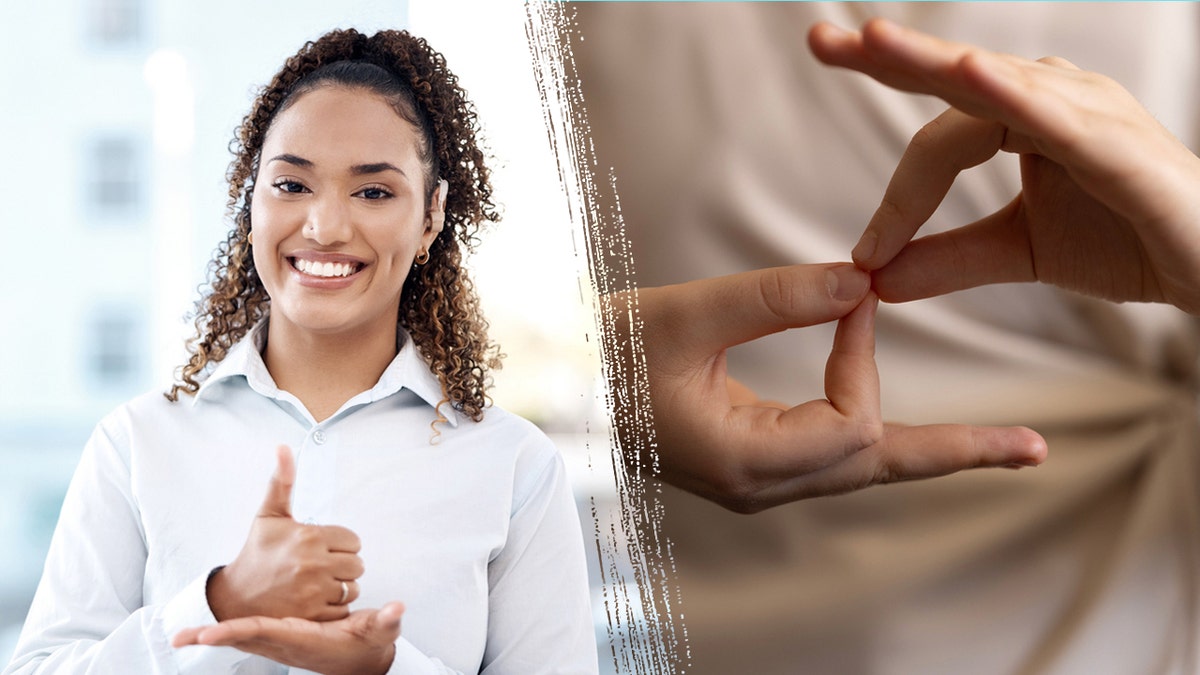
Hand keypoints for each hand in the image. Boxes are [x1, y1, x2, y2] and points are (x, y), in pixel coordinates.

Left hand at [173, 602, 403, 674]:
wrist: (363, 663)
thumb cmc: (370, 644)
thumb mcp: (380, 631)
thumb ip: (386, 621)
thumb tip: (397, 609)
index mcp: (303, 637)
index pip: (264, 631)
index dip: (236, 631)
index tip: (210, 633)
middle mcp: (287, 642)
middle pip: (242, 638)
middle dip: (211, 638)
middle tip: (178, 637)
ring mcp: (281, 643)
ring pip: (241, 639)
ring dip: (212, 637)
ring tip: (180, 636)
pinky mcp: (281, 639)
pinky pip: (248, 636)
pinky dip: (226, 634)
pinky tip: (208, 632)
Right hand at [208, 445, 364, 621]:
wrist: (234, 597)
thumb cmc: (257, 552)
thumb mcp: (269, 513)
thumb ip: (283, 480)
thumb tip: (283, 447)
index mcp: (309, 536)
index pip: (354, 541)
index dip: (341, 545)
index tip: (322, 548)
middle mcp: (313, 564)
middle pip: (357, 565)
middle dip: (343, 566)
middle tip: (320, 567)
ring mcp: (313, 592)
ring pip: (352, 588)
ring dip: (340, 587)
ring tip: (316, 583)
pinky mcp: (312, 617)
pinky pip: (343, 610)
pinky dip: (334, 608)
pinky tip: (314, 600)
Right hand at [620, 263, 1045, 512]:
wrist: (554, 388)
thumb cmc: (604, 355)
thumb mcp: (688, 314)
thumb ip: (777, 297)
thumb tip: (864, 280)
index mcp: (741, 462)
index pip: (849, 425)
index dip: (863, 357)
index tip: (853, 296)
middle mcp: (755, 486)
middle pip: (876, 473)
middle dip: (954, 453)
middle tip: (1032, 449)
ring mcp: (752, 482)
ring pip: (856, 469)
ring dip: (921, 449)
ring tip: (999, 446)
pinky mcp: (748, 463)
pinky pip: (827, 455)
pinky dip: (868, 426)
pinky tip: (900, 419)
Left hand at [809, 18, 1199, 313]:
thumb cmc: (1126, 240)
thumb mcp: (1018, 253)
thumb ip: (950, 259)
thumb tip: (875, 278)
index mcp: (1020, 120)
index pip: (937, 141)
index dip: (896, 197)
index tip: (865, 253)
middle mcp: (1048, 100)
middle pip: (953, 76)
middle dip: (885, 58)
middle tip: (821, 42)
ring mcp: (1085, 110)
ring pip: (994, 82)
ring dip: (930, 62)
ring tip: (872, 42)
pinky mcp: (1117, 141)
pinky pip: (1056, 113)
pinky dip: (1012, 94)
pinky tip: (968, 76)